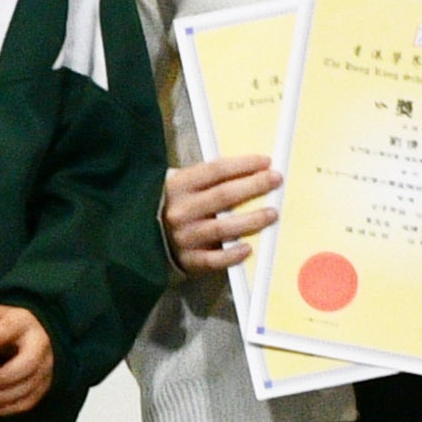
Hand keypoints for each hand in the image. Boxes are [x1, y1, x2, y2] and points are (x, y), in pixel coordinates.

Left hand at [0, 305, 53, 417]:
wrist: (35, 335)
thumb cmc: (9, 327)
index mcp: (23, 323)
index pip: (12, 327)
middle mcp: (39, 345)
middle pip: (27, 364)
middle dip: (4, 377)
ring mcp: (44, 367)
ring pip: (27, 387)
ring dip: (4, 396)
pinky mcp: (42, 384)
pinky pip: (27, 401)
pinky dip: (9, 407)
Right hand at [162, 154, 275, 278]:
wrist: (146, 237)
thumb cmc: (176, 205)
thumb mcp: (183, 185)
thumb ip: (210, 179)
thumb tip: (252, 170)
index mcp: (178, 186)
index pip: (216, 170)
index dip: (244, 164)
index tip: (266, 162)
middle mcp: (180, 210)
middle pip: (224, 195)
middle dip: (254, 185)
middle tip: (275, 180)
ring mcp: (184, 236)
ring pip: (223, 228)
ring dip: (252, 220)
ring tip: (272, 213)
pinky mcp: (188, 260)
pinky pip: (215, 260)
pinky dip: (232, 255)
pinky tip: (249, 248)